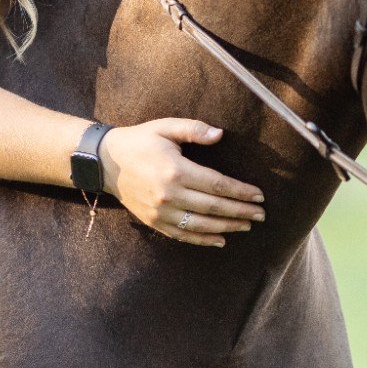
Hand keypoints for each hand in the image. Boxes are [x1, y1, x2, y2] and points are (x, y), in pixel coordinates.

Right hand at [99, 119, 265, 246]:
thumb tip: (220, 134)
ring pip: (201, 225)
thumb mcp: (165, 127)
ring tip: (246, 226)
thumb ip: (194, 129)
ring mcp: (160, 212)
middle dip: (240, 212)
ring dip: (227, 227)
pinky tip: (220, 240)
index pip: (217, 185)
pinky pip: (182, 235)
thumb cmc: (139, 141)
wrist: (105, 162)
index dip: (240, 192)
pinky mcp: (153, 222)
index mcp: (176, 170)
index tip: (259, 196)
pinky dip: (203, 240)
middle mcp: (169, 195)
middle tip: (261, 215)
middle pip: (213, 208)